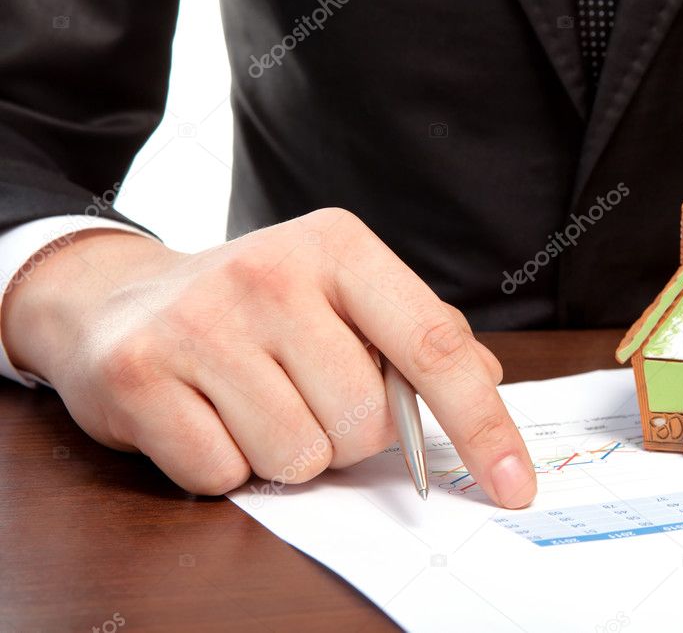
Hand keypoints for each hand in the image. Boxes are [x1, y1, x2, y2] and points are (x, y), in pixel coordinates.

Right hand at [1, 209, 536, 507]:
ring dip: (287, 453)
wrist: (118, 299)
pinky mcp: (138, 374)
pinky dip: (226, 465)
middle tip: (303, 394)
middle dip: (347, 434)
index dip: (483, 424)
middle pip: (363, 421)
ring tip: (251, 402)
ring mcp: (199, 322)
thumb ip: (416, 337)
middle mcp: (270, 273)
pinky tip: (204, 415)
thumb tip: (485, 382)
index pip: (434, 346)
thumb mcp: (341, 296)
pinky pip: (225, 474)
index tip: (515, 483)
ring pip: (298, 457)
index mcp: (338, 247)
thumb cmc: (254, 309)